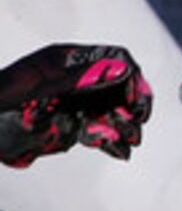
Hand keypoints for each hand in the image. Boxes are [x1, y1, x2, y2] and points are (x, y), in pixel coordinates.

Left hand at [0, 43, 151, 166]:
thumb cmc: (1, 97)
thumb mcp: (41, 86)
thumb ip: (80, 79)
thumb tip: (121, 69)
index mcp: (67, 60)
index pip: (112, 59)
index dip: (130, 76)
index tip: (135, 99)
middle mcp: (76, 78)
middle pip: (118, 85)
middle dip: (132, 103)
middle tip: (140, 120)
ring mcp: (75, 101)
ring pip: (113, 109)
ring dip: (126, 124)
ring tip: (133, 140)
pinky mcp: (71, 123)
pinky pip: (98, 129)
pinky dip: (111, 140)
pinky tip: (120, 151)